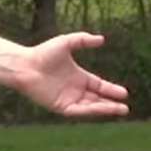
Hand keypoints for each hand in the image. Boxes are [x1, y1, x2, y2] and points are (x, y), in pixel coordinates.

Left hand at [12, 32, 129, 117]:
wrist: (25, 65)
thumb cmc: (43, 52)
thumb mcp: (66, 42)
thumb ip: (83, 40)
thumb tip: (102, 39)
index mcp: (78, 77)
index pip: (98, 86)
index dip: (111, 90)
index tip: (124, 93)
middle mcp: (74, 90)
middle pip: (97, 99)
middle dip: (111, 103)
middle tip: (125, 108)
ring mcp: (67, 99)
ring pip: (90, 107)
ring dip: (104, 109)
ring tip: (120, 110)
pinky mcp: (60, 107)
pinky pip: (78, 111)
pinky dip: (90, 111)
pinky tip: (101, 109)